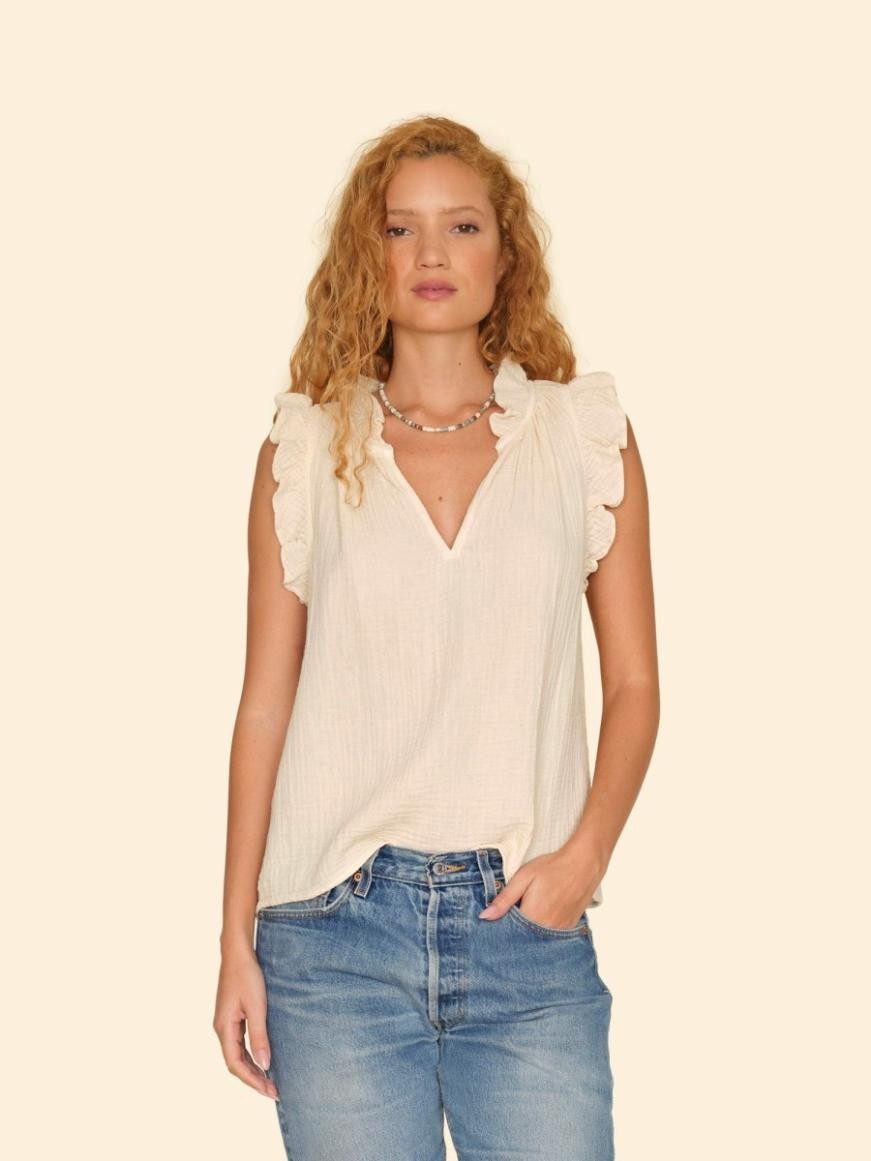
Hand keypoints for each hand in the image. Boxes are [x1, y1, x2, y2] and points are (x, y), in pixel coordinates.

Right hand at [213, 945, 279, 1100]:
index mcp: (224, 1028)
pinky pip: (240, 1043)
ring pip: (237, 1054)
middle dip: (254, 1078)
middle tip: (275, 1090)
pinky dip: (250, 1054)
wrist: (238, 953)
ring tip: (270, 1080)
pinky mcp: (232, 1016)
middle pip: (235, 1063)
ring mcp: (226, 1023)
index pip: (235, 1065)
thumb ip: (259, 1036)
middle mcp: (221, 1029)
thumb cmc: (247, 976)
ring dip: (252, 1068)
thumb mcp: (257, 1007)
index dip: (252, 1080)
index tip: (270, 1091)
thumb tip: (265, 1064)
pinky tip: (262, 1058)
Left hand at [478, 848, 599, 928]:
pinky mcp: (569, 928)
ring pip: (537, 940)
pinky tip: (539, 919)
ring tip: (525, 917)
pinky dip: (542, 932)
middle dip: (514, 933)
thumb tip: (485, 916)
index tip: (495, 924)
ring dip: (528, 934)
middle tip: (511, 917)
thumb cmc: (552, 867)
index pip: (509, 933)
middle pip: (523, 939)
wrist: (584, 864)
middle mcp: (547, 928)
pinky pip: (550, 937)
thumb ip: (504, 899)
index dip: (501, 929)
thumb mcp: (523, 877)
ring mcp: (560, 931)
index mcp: (532, 916)